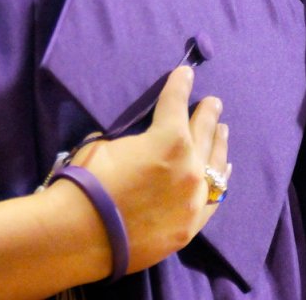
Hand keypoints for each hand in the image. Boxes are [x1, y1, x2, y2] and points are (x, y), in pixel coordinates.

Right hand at [69, 65, 229, 272]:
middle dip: (207, 114)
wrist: (81, 233)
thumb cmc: (89, 179)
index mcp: (169, 140)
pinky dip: (219, 178)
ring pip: (214, 165)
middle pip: (203, 133)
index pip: (177, 104)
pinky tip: (224, 169)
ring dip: (218, 143)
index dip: (180, 85)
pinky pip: (214, 198)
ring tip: (223, 129)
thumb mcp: (108, 142)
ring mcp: (193, 201)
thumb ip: (134, 140)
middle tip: (213, 102)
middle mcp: (190, 168)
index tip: (186, 73)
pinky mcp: (190, 227)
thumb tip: (140, 143)